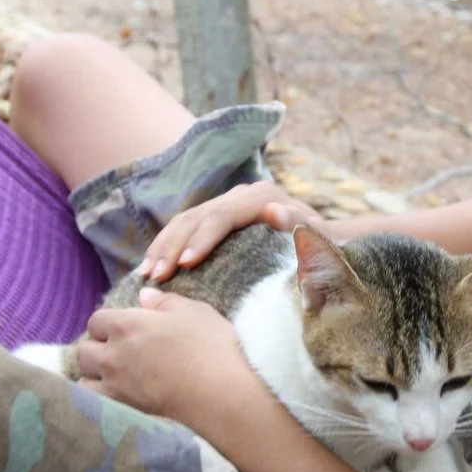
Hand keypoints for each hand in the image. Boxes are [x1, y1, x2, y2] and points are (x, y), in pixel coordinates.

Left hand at [72, 288, 269, 431]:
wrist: (222, 399)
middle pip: (84, 351)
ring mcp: (115, 387)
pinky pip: (95, 407)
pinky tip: (116, 402)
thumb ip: (165, 302)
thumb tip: (143, 296)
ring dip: (94, 379)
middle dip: (96, 351)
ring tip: (113, 382)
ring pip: (84, 381)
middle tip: (117, 356)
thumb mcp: (196, 313)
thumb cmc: (213, 351)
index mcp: (127, 325)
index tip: (123, 331)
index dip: (108, 325)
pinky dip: (99, 404)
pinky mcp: (122, 413)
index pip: (96, 321)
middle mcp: (113, 354)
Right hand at [139, 181, 323, 281]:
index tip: (187, 263)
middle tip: (156, 275)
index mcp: (262, 197)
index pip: (223, 215)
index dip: (203, 238)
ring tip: (147, 275)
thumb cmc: (325, 246)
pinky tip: (150, 267)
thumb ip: (299, 224)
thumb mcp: (320, 238)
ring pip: (184, 220)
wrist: (323, 240)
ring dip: (163, 247)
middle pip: (197, 216)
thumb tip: (273, 211)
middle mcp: (241, 196)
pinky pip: (184, 229)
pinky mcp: (216, 219)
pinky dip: (166, 247)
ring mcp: (226, 205)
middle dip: (173, 246)